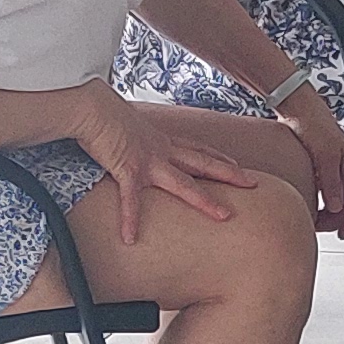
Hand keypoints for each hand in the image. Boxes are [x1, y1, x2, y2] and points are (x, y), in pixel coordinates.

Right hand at [76, 85, 252, 246]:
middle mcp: (161, 150)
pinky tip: (129, 238)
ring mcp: (147, 160)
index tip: (236, 163)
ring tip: (224, 216)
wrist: (89, 105)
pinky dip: (129, 220)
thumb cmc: (101, 113)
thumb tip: (126, 142)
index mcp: (161, 140)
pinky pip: (131, 200)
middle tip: (254, 183)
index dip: (218, 156)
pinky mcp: (127, 168)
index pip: (196, 148)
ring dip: (205, 200)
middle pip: (203, 163)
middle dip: (230, 173)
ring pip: (184, 183)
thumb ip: (132, 137)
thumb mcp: (125, 125)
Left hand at [270, 85, 343, 238]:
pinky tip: (307, 203)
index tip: (341, 233)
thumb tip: (336, 205)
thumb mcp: (324, 155)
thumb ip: (331, 183)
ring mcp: (335, 170)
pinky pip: (326, 191)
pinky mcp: (323, 168)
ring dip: (327, 212)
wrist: (300, 108)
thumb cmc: (315, 125)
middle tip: (320, 227)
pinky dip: (319, 201)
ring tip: (312, 218)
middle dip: (337, 220)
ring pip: (338, 200)